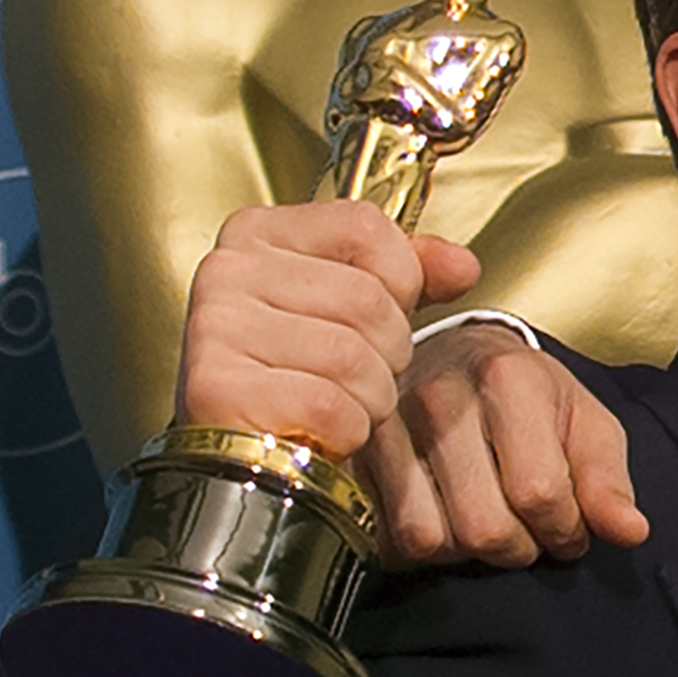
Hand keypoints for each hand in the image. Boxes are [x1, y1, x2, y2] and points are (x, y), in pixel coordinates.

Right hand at [175, 201, 473, 454]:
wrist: (242, 448)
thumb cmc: (293, 373)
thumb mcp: (349, 307)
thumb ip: (407, 276)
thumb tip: (461, 266)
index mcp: (258, 233)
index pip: (366, 228)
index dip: (400, 278)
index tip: (383, 308)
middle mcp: (228, 270)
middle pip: (366, 299)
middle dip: (387, 351)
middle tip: (356, 373)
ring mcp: (215, 326)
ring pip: (351, 356)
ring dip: (369, 397)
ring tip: (338, 402)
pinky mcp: (218, 388)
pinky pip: (327, 406)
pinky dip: (343, 430)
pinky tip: (319, 430)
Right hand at [366, 323, 647, 567]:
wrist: (458, 358)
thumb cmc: (530, 397)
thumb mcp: (585, 423)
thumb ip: (608, 479)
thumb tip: (630, 533)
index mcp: (508, 379)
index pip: (540, 493)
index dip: (565, 530)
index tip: (571, 530)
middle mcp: (440, 398)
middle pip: (484, 526)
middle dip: (520, 548)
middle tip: (531, 535)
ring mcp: (387, 426)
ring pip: (430, 538)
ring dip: (468, 554)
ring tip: (490, 526)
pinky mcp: (355, 457)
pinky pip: (389, 539)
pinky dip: (423, 549)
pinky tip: (448, 522)